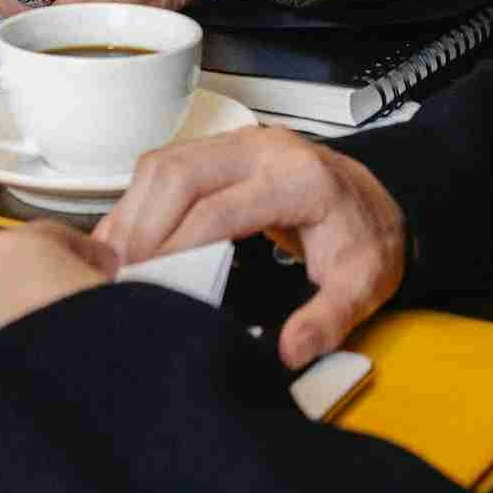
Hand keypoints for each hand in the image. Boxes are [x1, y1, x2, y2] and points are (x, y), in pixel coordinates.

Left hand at [0, 221, 112, 427]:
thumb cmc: (112, 354)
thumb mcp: (133, 304)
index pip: (46, 241)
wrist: (85, 422)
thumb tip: (132, 310)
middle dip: (17, 306)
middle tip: (56, 337)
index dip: (76, 261)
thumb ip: (120, 296)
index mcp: (22, 256)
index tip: (98, 278)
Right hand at [98, 128, 407, 369]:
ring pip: (165, 163)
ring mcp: (242, 144)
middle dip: (142, 225)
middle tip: (120, 276)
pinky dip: (141, 200)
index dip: (177, 247)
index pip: (219, 209)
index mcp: (299, 181)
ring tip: (114, 261)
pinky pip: (168, 165)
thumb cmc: (364, 239)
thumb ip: (328, 319)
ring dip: (133, 210)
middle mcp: (265, 150)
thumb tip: (292, 349)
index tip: (151, 284)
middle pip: (180, 173)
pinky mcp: (224, 150)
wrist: (378, 203)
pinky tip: (128, 238)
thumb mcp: (362, 286)